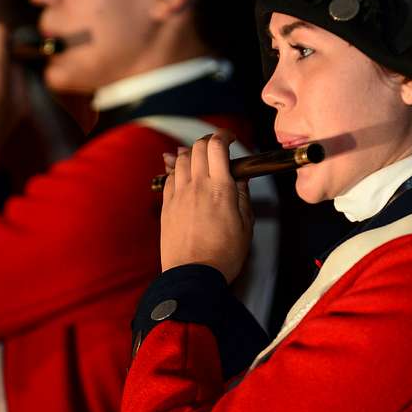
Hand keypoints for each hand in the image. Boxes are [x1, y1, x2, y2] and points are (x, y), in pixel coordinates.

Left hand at [160, 130, 252, 278]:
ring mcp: (178, 194)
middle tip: (217, 146)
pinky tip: (183, 174)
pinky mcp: (166, 205)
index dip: (223, 136)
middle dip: (208, 140)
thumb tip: (239, 176)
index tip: (230, 138)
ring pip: (181, 159)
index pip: (217, 146)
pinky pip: (169, 177)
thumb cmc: (224, 254)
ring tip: (200, 157)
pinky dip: (177, 170)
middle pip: (197, 147)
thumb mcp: (245, 224)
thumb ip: (242, 195)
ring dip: (191, 153)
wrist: (193, 275)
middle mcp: (197, 185)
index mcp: (220, 188)